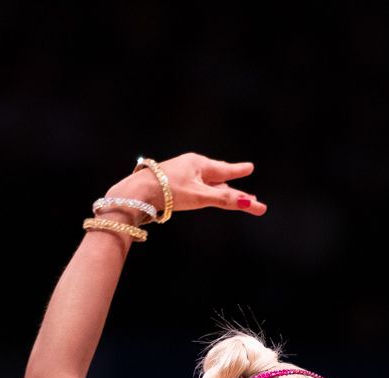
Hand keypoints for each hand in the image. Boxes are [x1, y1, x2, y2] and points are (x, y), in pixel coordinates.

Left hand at [121, 153, 266, 217]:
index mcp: (200, 164)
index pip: (226, 170)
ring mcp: (181, 173)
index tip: (250, 167)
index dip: (239, 171)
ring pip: (205, 182)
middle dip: (232, 186)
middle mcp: (191, 166)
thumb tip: (249, 202)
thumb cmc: (169, 192)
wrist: (138, 192)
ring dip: (219, 189)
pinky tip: (201, 193)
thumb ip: (224, 199)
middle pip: (217, 177)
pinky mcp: (171, 183)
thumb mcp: (200, 197)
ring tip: (228, 193)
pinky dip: (204, 190)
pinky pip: (194, 185)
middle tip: (247, 193)